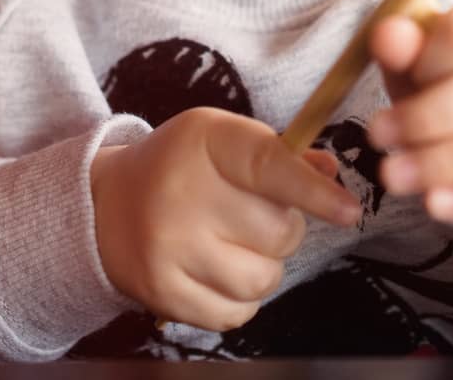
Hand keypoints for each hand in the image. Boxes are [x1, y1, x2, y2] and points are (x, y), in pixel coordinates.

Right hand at [90, 107, 359, 330]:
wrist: (103, 204)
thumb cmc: (180, 167)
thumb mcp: (222, 139)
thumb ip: (279, 155)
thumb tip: (332, 176)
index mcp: (206, 142)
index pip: (272, 167)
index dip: (315, 193)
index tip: (349, 211)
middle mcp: (184, 193)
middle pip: (278, 232)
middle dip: (281, 229)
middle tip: (250, 216)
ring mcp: (170, 247)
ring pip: (263, 279)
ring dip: (263, 267)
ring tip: (233, 245)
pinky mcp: (162, 292)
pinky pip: (236, 313)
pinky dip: (239, 299)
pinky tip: (216, 271)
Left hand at [366, 0, 452, 220]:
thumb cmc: (450, 80)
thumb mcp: (419, 60)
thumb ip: (402, 48)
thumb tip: (387, 35)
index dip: (425, 65)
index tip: (390, 82)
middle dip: (428, 119)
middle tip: (377, 137)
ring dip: (445, 163)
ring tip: (394, 176)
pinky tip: (435, 202)